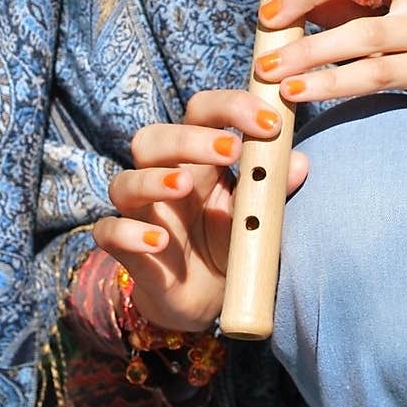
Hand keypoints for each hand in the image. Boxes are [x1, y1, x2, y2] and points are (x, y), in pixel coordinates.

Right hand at [92, 88, 308, 331]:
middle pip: (153, 139)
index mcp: (199, 159)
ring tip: (183, 187)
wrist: (209, 298)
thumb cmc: (232, 240)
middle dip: (188, 139)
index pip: (201, 112)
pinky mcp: (128, 252)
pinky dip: (127, 234)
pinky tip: (158, 242)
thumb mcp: (259, 214)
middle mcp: (164, 177)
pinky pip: (108, 233)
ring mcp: (143, 213)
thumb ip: (275, 188)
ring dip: (152, 180)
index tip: (269, 122)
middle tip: (230, 150)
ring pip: (124, 182)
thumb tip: (298, 162)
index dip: (231, 107)